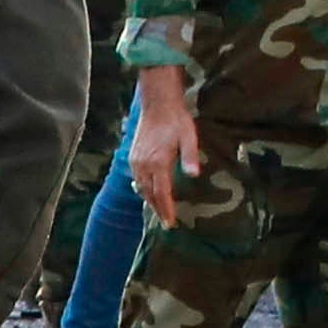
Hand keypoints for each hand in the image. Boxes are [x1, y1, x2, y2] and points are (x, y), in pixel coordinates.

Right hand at [128, 64, 202, 214]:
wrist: (158, 103)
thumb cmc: (177, 120)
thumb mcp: (189, 137)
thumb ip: (190, 157)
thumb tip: (194, 175)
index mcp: (158, 162)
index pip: (162, 193)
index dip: (166, 209)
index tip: (171, 223)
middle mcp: (144, 165)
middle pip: (150, 194)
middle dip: (158, 209)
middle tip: (166, 222)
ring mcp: (136, 161)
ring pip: (141, 188)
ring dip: (150, 200)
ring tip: (159, 211)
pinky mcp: (133, 156)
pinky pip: (137, 179)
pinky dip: (144, 189)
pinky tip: (150, 192)